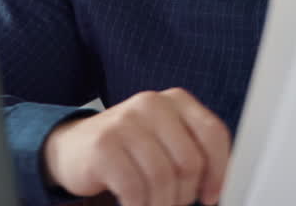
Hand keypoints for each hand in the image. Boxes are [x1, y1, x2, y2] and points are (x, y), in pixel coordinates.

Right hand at [42, 87, 231, 205]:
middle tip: (173, 204)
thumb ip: (194, 152)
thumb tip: (221, 185)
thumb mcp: (165, 141)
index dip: (218, 172)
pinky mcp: (103, 145)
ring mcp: (125, 121)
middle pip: (189, 162)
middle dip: (185, 195)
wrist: (74, 148)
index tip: (210, 196)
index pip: (213, 134)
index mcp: (176, 100)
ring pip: (163, 178)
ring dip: (161, 204)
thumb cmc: (129, 150)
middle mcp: (151, 104)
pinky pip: (135, 189)